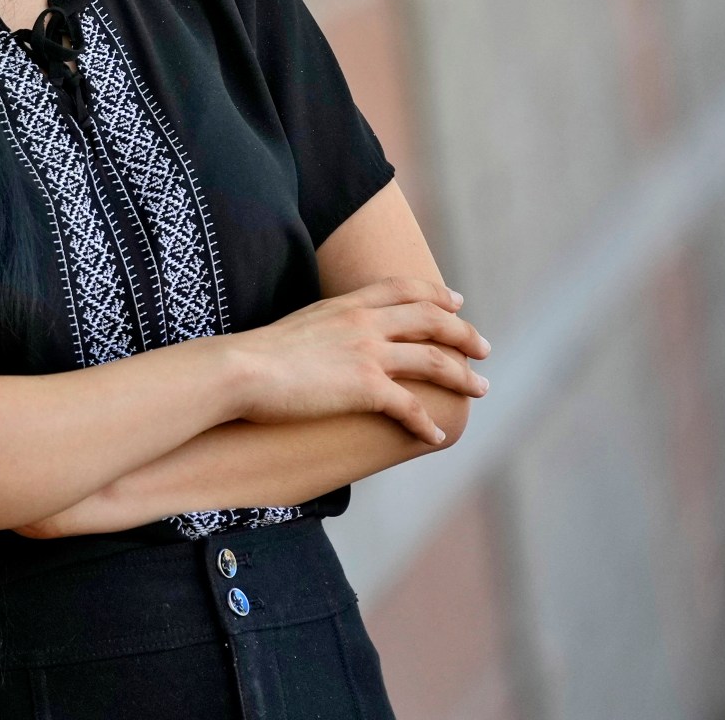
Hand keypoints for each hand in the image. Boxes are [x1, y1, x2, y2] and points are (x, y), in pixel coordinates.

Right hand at [218, 276, 489, 444]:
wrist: (241, 370)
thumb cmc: (255, 354)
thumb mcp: (297, 326)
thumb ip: (323, 328)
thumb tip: (326, 343)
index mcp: (347, 305)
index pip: (404, 289)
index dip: (436, 294)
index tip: (456, 302)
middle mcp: (365, 323)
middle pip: (432, 321)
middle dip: (464, 334)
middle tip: (484, 347)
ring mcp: (368, 354)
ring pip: (434, 361)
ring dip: (463, 377)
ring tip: (480, 389)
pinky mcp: (366, 388)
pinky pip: (410, 407)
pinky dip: (427, 424)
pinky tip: (436, 436)